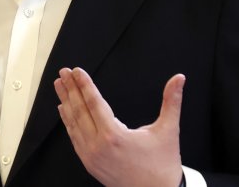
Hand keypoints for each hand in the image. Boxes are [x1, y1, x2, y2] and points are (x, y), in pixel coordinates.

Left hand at [55, 68, 185, 186]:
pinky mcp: (89, 164)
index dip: (84, 85)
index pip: (94, 103)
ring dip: (66, 102)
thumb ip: (172, 101)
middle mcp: (98, 146)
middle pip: (79, 110)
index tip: (77, 71)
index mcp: (114, 136)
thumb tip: (179, 79)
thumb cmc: (162, 167)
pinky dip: (68, 122)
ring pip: (73, 124)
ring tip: (60, 86)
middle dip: (71, 89)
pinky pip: (74, 138)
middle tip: (64, 72)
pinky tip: (65, 111)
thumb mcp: (168, 131)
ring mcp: (91, 156)